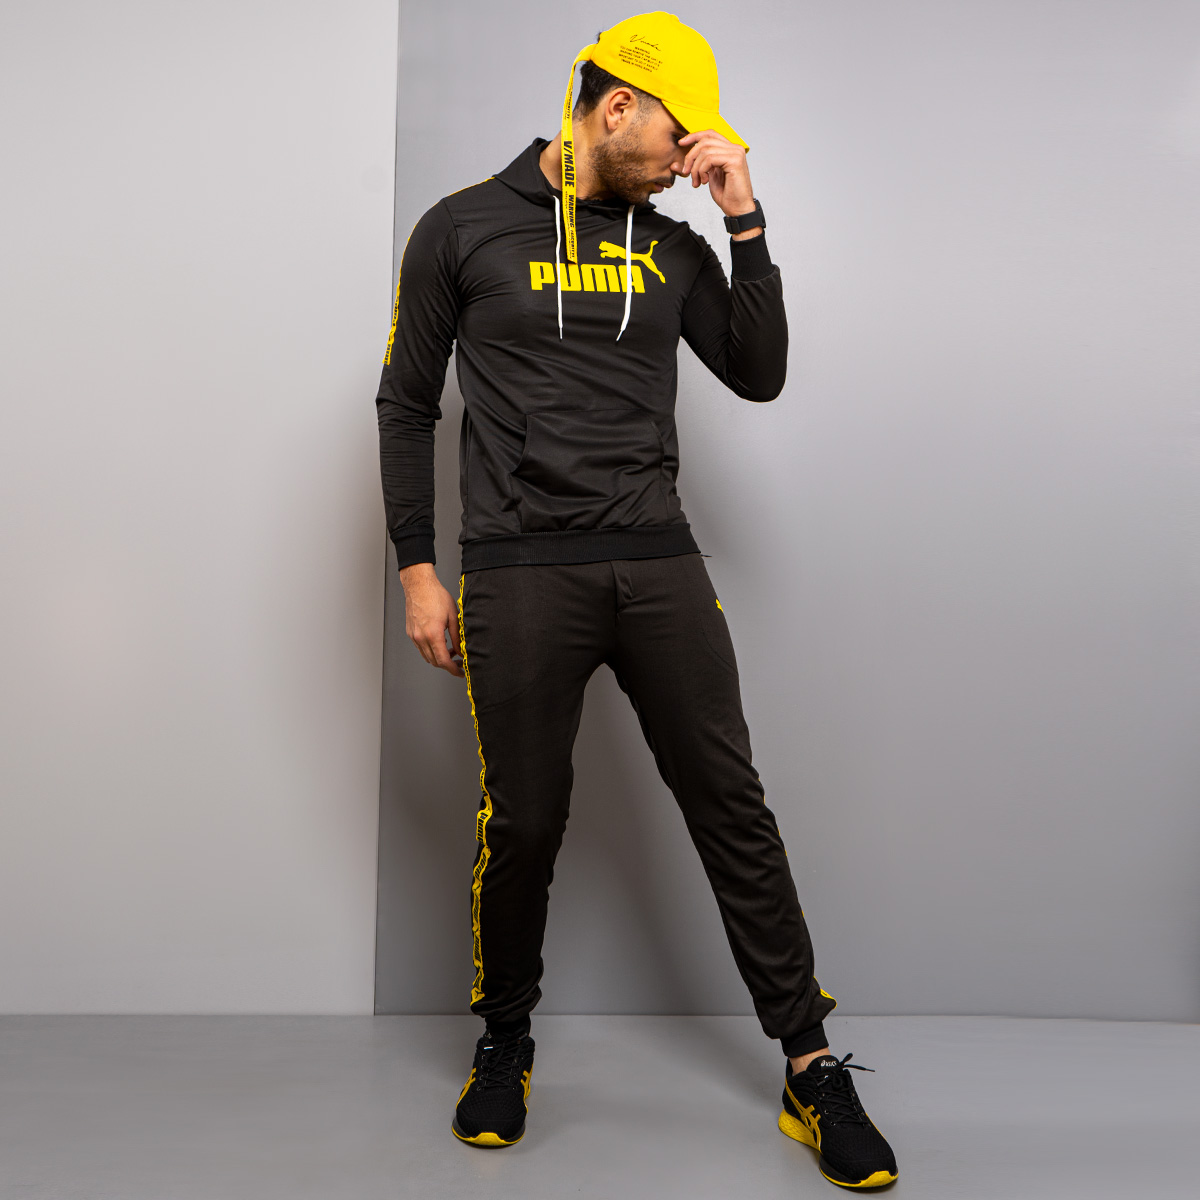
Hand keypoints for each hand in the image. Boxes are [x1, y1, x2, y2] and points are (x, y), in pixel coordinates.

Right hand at [398, 563, 463, 677]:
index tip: (460, 671)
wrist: (419, 586)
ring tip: (451, 651)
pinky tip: (440, 643)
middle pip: (434, 662)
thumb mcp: (453, 617)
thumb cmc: (436, 596)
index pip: (443, 660)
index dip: (453, 669)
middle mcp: (421, 637)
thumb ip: (458, 637)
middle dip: (447, 666)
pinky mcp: (411, 633)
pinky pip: (421, 648)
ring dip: (439, 658)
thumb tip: (462, 651)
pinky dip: (431, 651)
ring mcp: (414, 636)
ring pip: (427, 657)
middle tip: (459, 663)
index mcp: (433, 634)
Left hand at [677, 129, 755, 218]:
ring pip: (706, 150)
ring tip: (696, 181)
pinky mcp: (735, 161)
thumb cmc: (726, 194)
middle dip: (691, 156)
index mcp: (729, 149)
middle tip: (686, 172)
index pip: (710, 134)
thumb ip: (695, 167)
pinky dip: (702, 170)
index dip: (694, 136)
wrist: (737, 208)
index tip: (681, 143)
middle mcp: (734, 148)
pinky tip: (704, 181)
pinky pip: (710, 159)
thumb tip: (675, 164)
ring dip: (696, 167)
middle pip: (705, 140)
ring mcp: (736, 153)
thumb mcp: (706, 177)